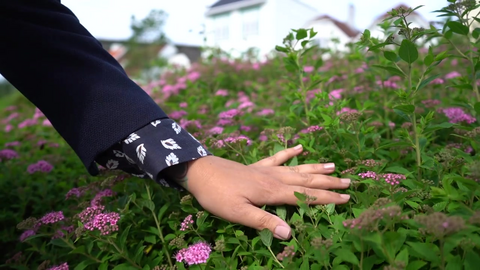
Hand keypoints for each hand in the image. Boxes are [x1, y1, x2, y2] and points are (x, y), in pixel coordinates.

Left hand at [182, 145, 350, 239]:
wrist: (201, 172)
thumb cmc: (218, 196)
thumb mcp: (238, 214)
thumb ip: (264, 222)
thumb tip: (290, 233)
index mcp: (272, 192)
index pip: (306, 196)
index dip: (327, 199)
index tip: (346, 199)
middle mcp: (274, 178)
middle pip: (307, 181)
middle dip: (329, 183)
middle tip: (349, 183)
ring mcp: (266, 169)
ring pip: (297, 168)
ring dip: (316, 169)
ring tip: (333, 166)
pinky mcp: (257, 165)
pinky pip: (277, 157)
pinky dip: (289, 152)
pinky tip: (299, 147)